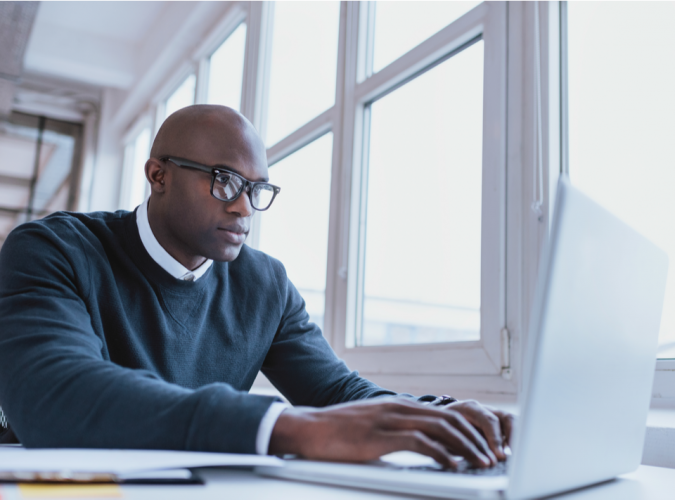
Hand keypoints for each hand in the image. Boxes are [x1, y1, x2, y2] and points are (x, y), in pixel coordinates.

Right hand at [268, 398, 503, 468]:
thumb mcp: (374, 426)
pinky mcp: (382, 436)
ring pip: (441, 430)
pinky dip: (442, 455)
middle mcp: (400, 408)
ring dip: (466, 448)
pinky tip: (452, 466)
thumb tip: (422, 446)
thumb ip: (397, 431)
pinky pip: (420, 443)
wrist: (310, 429)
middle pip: (450, 420)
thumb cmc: (339, 431)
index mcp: (400, 406)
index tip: (484, 447)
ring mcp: (391, 420)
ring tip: (481, 463)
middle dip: (476, 440)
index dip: (469, 431)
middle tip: (491, 457)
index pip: (445, 415)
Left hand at [443, 400, 514, 461]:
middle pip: (504, 418)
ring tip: (516, 457)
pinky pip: (512, 430)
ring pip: (511, 422)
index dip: (495, 438)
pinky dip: (514, 441)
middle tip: (508, 458)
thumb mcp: (441, 433)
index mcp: (469, 408)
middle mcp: (483, 409)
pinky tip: (513, 456)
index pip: (488, 420)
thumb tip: (454, 459)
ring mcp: (492, 415)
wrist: (438, 419)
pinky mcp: (497, 425)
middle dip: (510, 439)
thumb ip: (450, 443)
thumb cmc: (440, 427)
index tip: (498, 456)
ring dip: (516, 439)